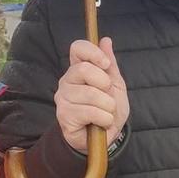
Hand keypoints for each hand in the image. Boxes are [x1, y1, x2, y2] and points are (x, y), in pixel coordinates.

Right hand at [56, 38, 129, 152]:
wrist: (106, 137)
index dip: (93, 53)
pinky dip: (104, 118)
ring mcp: (63, 98)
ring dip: (108, 106)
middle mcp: (66, 81)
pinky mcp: (64, 115)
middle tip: (108, 96)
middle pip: (84, 69)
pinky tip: (102, 122)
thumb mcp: (115, 85)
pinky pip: (90, 111)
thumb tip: (105, 40)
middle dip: (105, 84)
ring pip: (91, 93)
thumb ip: (110, 64)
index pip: (77, 48)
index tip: (106, 65)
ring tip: (106, 112)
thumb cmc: (108, 109)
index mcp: (78, 70)